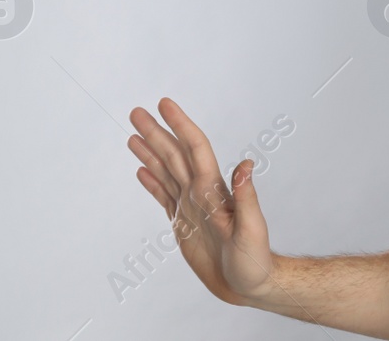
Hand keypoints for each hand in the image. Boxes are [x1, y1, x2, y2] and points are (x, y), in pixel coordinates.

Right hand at [128, 97, 276, 306]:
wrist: (251, 284)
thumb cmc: (255, 259)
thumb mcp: (252, 229)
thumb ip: (247, 197)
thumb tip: (246, 165)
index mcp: (214, 190)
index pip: (195, 149)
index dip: (180, 125)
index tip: (165, 104)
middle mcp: (201, 192)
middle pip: (174, 155)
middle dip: (156, 132)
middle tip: (136, 112)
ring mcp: (191, 206)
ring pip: (166, 172)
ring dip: (150, 152)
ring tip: (134, 134)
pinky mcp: (184, 224)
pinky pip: (164, 196)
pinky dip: (152, 182)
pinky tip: (142, 169)